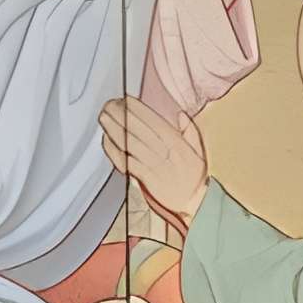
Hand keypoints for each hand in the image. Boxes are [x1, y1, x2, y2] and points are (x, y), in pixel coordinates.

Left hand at [99, 96, 211, 223]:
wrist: (195, 202)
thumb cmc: (195, 177)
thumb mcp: (198, 150)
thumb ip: (190, 130)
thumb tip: (180, 114)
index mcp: (176, 141)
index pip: (153, 120)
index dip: (137, 108)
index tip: (125, 99)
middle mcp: (163, 151)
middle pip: (138, 129)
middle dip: (121, 114)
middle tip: (108, 105)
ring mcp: (153, 165)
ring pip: (129, 143)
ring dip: (114, 129)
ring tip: (104, 117)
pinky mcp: (145, 178)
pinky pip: (125, 162)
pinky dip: (114, 150)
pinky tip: (106, 141)